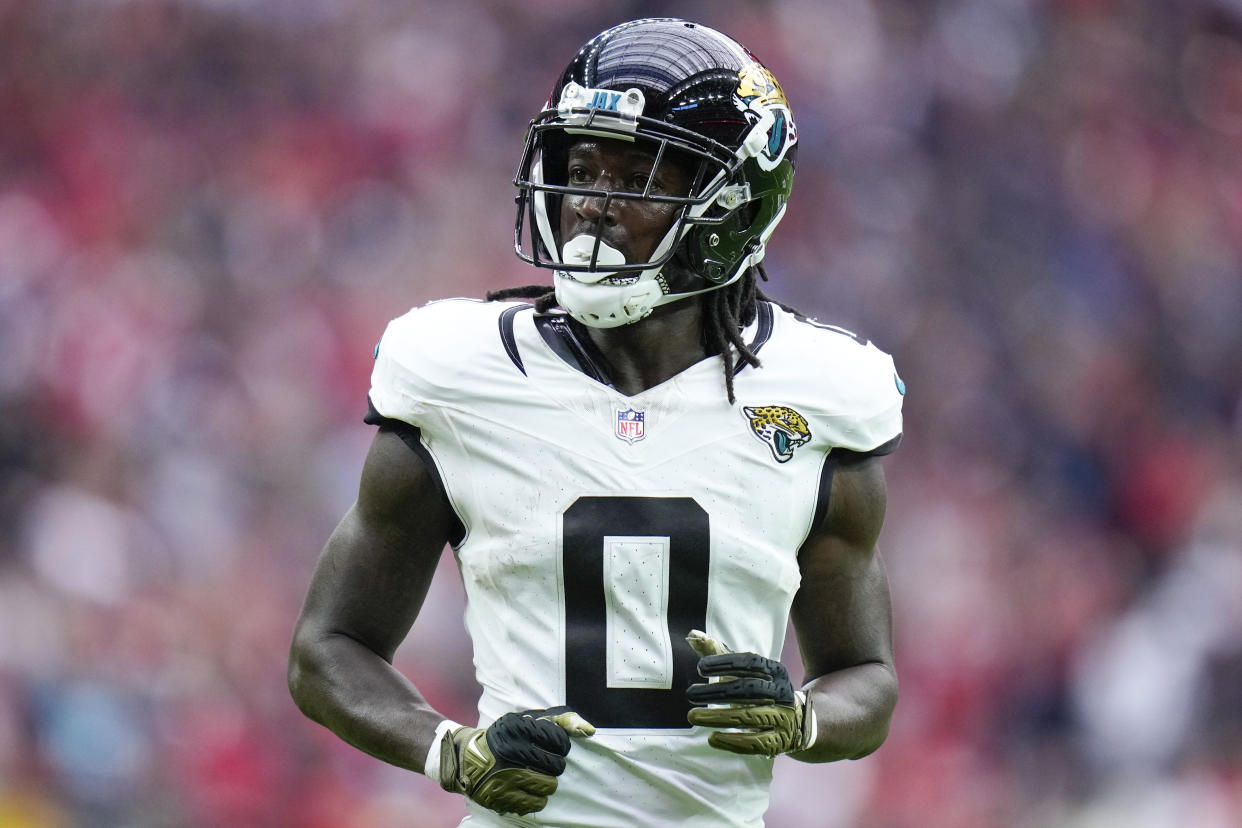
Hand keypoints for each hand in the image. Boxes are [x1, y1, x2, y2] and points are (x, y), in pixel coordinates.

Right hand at [437, 707, 594, 814]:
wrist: (466, 758)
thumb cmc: (504, 738)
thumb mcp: (526, 721)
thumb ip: (559, 722)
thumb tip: (588, 731)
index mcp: (517, 729)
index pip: (558, 740)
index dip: (561, 746)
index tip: (555, 748)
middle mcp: (510, 752)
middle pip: (556, 766)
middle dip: (555, 766)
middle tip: (546, 764)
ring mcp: (504, 776)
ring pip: (548, 787)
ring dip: (547, 783)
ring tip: (536, 776)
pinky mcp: (500, 797)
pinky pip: (535, 804)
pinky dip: (537, 798)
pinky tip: (528, 788)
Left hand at [685, 630, 812, 756]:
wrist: (796, 721)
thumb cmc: (759, 690)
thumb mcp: (743, 671)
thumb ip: (717, 654)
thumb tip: (692, 636)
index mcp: (774, 670)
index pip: (750, 662)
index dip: (725, 663)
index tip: (700, 667)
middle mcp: (782, 692)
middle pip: (749, 690)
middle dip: (717, 692)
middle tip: (690, 694)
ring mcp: (783, 718)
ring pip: (751, 717)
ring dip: (719, 717)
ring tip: (693, 716)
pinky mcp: (779, 741)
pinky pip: (756, 743)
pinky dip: (733, 742)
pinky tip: (712, 738)